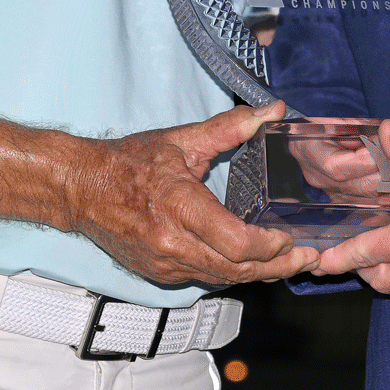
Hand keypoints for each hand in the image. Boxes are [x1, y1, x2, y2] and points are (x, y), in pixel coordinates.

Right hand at [67, 101, 320, 288]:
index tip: (291, 238)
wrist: (81, 188)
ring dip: (257, 275)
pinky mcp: (159, 273)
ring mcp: (164, 263)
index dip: (269, 247)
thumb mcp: (181, 139)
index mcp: (180, 206)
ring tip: (290, 265)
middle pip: (236, 270)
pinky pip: (204, 278)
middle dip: (277, 268)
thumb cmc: (128, 162)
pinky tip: (252, 266)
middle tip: (308, 261)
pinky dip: (231, 273)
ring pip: (222, 278)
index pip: (237, 243)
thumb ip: (230, 128)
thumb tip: (272, 110)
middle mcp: (172, 243)